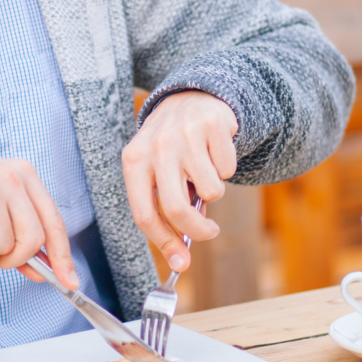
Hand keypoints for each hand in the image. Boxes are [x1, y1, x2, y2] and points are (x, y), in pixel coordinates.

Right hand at [0, 158, 78, 287]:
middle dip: (18, 257)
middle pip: (33, 239)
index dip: (62, 255)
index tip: (68, 280)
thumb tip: (49, 272)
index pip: (53, 221)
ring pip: (6, 245)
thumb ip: (27, 238)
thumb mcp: (4, 211)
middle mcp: (10, 176)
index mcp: (26, 173)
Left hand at [122, 90, 237, 271]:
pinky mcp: (212, 125)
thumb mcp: (156, 170)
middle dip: (198, 230)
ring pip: (210, 190)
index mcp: (134, 161)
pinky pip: (228, 169)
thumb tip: (179, 259)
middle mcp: (156, 146)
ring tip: (205, 171)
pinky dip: (226, 168)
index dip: (164, 243)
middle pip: (177, 209)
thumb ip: (163, 208)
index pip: (144, 214)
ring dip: (214, 190)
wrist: (191, 97)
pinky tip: (215, 150)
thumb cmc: (171, 146)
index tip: (181, 264)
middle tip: (209, 231)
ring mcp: (184, 135)